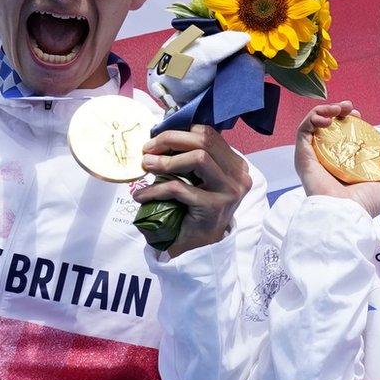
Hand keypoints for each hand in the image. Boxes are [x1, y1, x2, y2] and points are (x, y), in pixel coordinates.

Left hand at [134, 125, 252, 257]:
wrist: (201, 246)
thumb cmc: (196, 210)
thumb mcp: (198, 179)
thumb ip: (190, 158)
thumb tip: (161, 137)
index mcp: (235, 164)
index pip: (208, 134)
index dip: (178, 132)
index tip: (156, 141)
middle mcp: (238, 175)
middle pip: (204, 141)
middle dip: (170, 140)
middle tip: (147, 151)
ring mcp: (229, 191)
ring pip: (198, 158)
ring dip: (166, 161)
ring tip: (146, 166)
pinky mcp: (215, 206)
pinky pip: (180, 188)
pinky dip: (155, 189)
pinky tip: (142, 196)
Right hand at [293, 102, 379, 217]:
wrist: (346, 213)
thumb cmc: (367, 204)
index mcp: (346, 165)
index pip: (344, 137)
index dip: (350, 122)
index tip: (359, 116)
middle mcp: (329, 159)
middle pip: (329, 128)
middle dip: (337, 112)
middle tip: (349, 108)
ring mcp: (315, 157)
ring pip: (314, 126)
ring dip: (324, 111)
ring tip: (338, 109)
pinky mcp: (303, 156)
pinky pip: (303, 131)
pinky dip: (313, 118)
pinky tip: (327, 118)